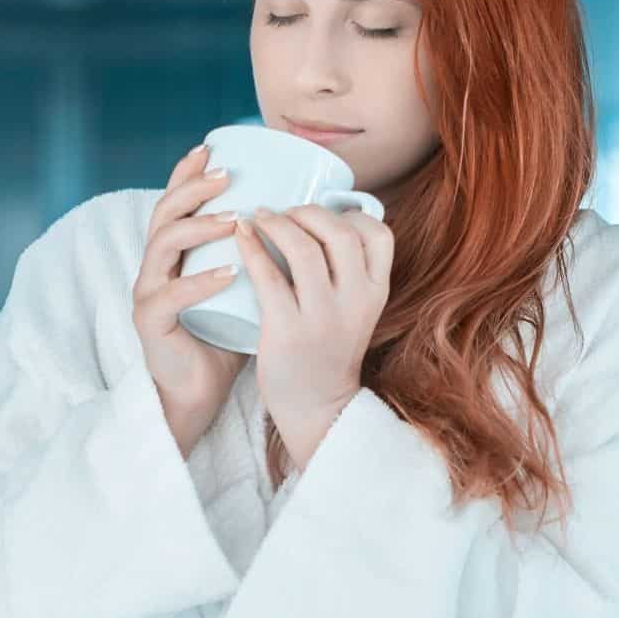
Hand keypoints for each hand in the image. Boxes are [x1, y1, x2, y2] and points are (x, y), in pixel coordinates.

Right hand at [133, 144, 251, 458]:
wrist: (200, 391)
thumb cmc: (227, 337)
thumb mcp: (249, 287)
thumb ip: (266, 256)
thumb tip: (317, 221)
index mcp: (175, 253)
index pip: (175, 201)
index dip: (187, 172)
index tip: (212, 147)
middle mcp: (156, 265)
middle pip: (164, 212)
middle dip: (194, 188)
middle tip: (227, 176)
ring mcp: (149, 292)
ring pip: (162, 245)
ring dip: (199, 227)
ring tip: (234, 221)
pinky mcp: (151, 323)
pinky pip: (171, 296)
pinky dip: (199, 281)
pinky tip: (229, 273)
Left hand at [234, 203, 393, 467]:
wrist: (316, 407)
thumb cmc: (327, 349)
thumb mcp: (355, 309)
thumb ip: (348, 273)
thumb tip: (322, 219)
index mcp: (376, 292)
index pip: (378, 234)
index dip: (349, 213)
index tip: (321, 213)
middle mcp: (356, 300)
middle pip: (339, 232)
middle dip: (307, 211)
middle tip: (283, 211)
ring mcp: (322, 316)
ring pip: (303, 248)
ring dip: (276, 222)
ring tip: (258, 217)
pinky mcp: (287, 329)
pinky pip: (268, 275)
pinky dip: (252, 247)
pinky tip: (241, 235)